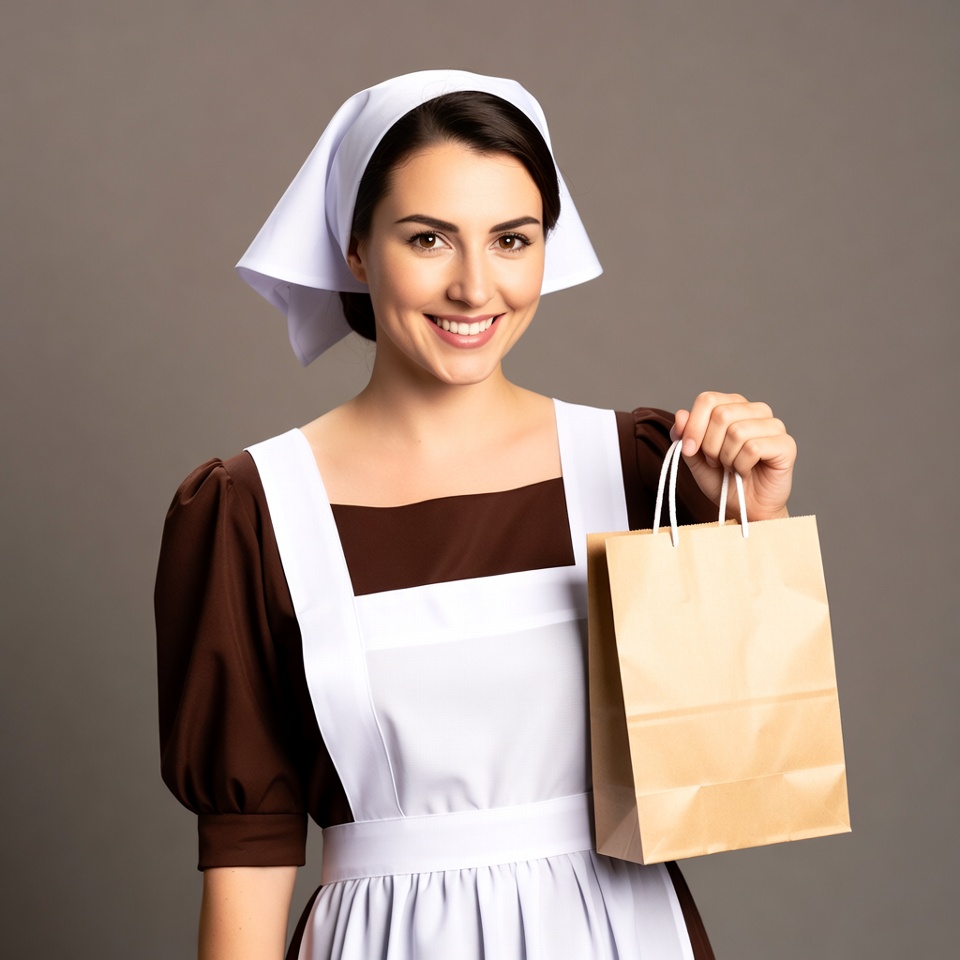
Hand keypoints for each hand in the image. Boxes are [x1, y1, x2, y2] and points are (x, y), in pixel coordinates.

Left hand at [671, 392, 795, 520]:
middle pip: (721, 414)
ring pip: (737, 432)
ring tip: (732, 467)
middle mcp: (756, 410)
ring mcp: (774, 425)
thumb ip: (685, 436)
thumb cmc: (722, 480)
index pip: (708, 399)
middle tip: (716, 462)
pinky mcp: (786, 444)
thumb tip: (681, 414)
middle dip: (710, 446)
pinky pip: (753, 448)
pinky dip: (742, 465)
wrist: (745, 509)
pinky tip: (745, 471)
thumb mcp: (694, 458)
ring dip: (727, 458)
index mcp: (733, 406)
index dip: (693, 426)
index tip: (689, 450)